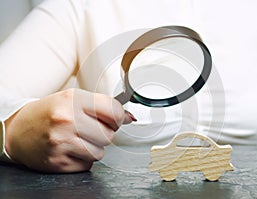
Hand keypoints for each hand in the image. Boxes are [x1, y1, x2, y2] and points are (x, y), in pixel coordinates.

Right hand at [4, 89, 134, 172]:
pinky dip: (83, 159)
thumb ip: (102, 106)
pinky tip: (70, 149)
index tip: (116, 118)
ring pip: (100, 152)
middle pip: (109, 135)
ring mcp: (61, 143)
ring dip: (94, 147)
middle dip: (104, 133)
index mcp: (72, 100)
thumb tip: (130, 117)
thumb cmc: (49, 113)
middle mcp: (66, 120)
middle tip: (90, 128)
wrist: (18, 131)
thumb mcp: (73, 99)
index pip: (114, 110)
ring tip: (78, 139)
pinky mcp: (58, 162)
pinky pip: (88, 165)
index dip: (120, 116)